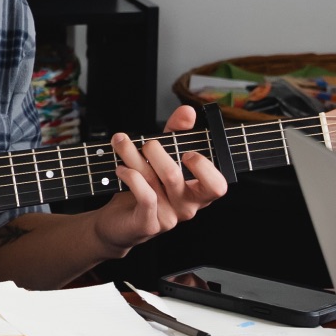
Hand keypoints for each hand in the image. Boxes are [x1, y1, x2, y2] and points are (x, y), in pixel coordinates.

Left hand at [90, 104, 228, 253]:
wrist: (118, 222)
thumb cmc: (145, 187)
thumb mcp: (162, 156)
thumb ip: (177, 133)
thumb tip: (188, 111)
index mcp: (197, 193)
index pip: (217, 186)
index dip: (204, 168)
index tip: (187, 152)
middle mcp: (187, 207)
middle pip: (175, 175)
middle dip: (155, 151)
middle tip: (145, 144)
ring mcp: (169, 218)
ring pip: (154, 179)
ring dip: (133, 155)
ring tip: (121, 143)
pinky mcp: (149, 224)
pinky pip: (144, 195)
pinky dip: (130, 176)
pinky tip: (121, 169)